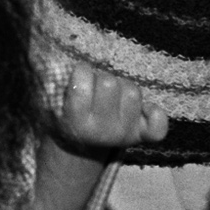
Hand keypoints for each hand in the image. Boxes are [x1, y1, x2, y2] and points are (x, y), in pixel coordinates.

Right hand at [48, 61, 168, 153]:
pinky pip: (159, 124)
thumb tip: (55, 62)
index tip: (78, 78)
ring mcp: (124, 134)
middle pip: (110, 83)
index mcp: (76, 122)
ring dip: (123, 87)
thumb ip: (52, 82)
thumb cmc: (65, 115)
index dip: (81, 71)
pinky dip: (154, 112)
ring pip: (133, 92)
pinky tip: (143, 110)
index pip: (82, 78)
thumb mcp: (51, 102)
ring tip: (112, 96)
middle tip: (95, 88)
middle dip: (101, 78)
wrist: (80, 147)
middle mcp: (101, 131)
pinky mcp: (143, 136)